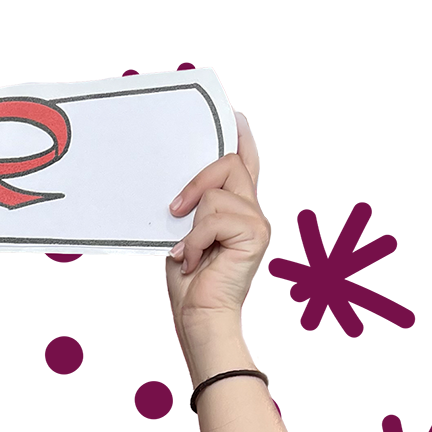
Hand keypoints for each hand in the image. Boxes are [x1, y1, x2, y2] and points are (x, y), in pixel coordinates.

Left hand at [165, 112, 268, 332]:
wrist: (198, 314)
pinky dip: (194, 241)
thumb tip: (183, 189)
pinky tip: (192, 261)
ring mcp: (256, 221)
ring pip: (216, 194)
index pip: (244, 165)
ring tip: (188, 254)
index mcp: (235, 210)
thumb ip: (193, 207)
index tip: (235, 118)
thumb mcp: (184, 234)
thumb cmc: (189, 282)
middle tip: (175, 211)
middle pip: (228, 164)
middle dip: (196, 181)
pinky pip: (214, 218)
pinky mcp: (255, 233)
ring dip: (191, 228)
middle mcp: (250, 210)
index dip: (242, 140)